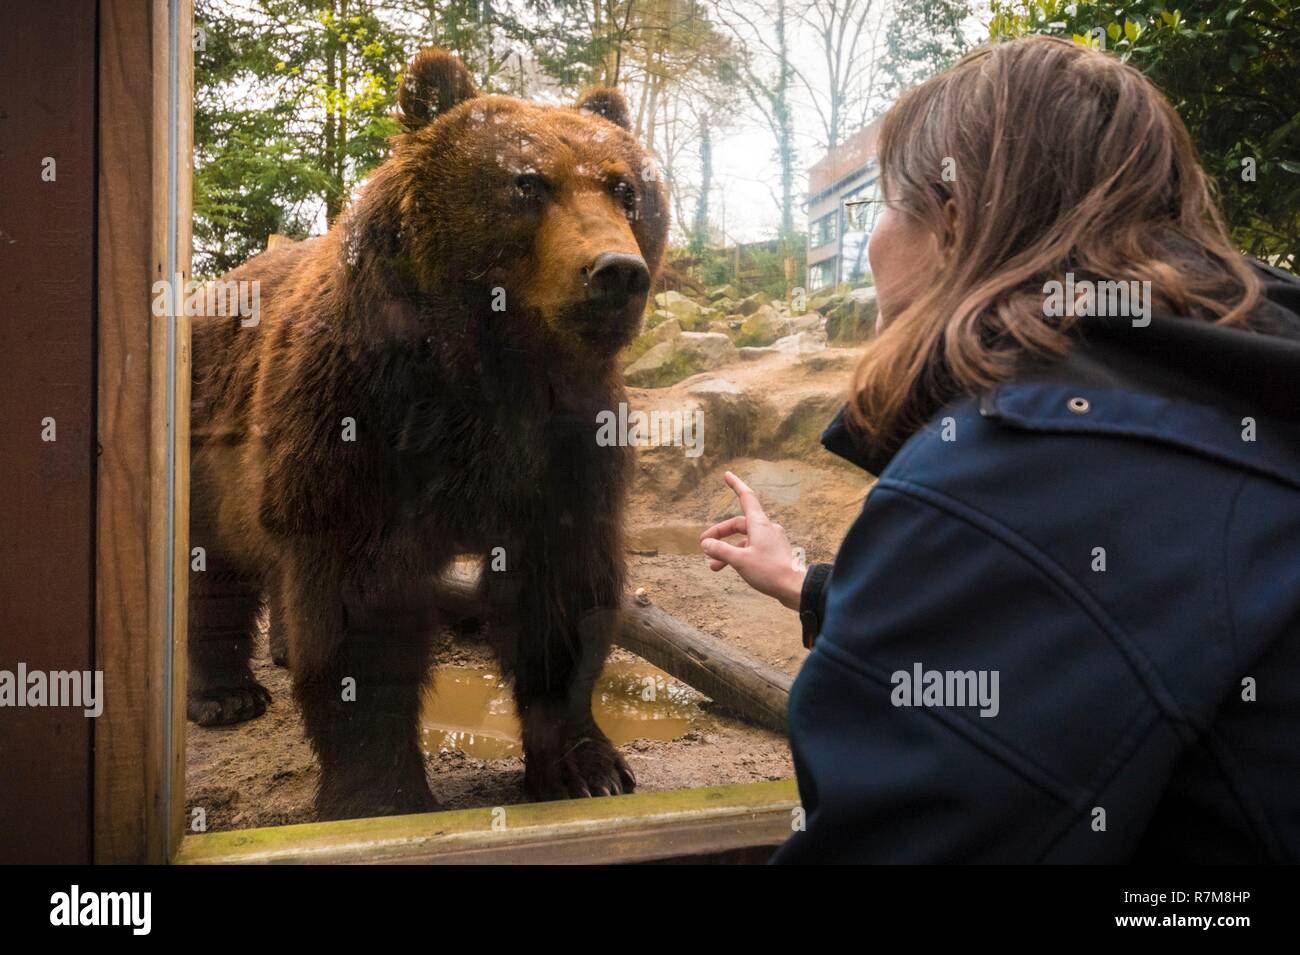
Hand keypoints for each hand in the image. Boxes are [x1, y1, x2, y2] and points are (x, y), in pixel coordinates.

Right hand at [699, 471, 805, 610]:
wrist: (795, 588)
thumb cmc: (769, 572)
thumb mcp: (740, 560)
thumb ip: (720, 550)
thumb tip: (706, 544)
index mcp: (759, 524)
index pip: (746, 497)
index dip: (736, 485)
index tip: (727, 475)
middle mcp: (767, 529)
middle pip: (739, 524)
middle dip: (720, 534)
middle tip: (704, 545)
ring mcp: (772, 541)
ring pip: (745, 540)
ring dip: (728, 550)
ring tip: (713, 566)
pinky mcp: (775, 554)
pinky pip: (753, 549)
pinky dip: (739, 556)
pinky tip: (731, 568)